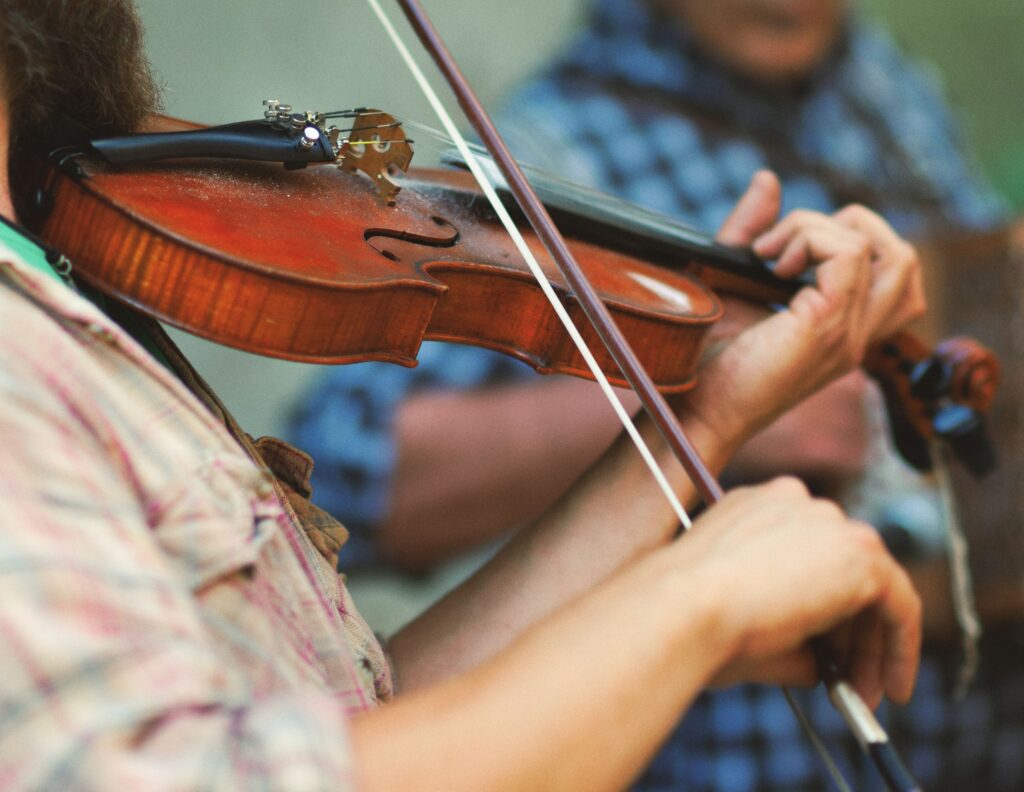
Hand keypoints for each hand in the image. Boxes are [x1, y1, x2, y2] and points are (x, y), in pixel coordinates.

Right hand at [671, 477, 920, 706]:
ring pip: (872, 587)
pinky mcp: (860, 552)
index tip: (826, 653)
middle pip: (843, 570)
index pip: (808, 556)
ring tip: (863, 697)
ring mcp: (829, 522)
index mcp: (758, 508)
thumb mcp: (744, 615)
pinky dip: (900, 647)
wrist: (685, 609)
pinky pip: (899, 602)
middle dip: (850, 633)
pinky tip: (891, 686)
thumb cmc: (694, 619)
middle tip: (850, 684)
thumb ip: (791, 627)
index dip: (823, 611)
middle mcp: (795, 502)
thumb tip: (825, 665)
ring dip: (872, 647)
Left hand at [678, 171, 924, 452]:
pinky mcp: (826, 329)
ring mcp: (847, 335)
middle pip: (905, 259)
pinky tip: (768, 262)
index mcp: (842, 328)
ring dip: (826, 229)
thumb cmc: (703, 358)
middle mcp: (855, 335)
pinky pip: (849, 255)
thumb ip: (751, 231)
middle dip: (847, 225)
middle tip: (780, 247)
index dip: (839, 238)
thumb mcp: (729, 280)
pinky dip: (809, 238)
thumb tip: (769, 178)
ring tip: (773, 255)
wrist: (690, 410)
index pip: (891, 271)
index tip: (768, 253)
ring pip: (893, 252)